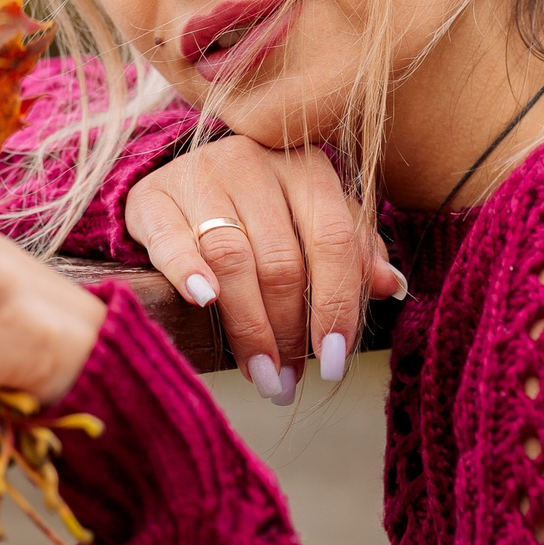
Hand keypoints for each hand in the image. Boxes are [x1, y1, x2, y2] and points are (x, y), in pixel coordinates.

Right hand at [124, 137, 405, 402]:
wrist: (185, 179)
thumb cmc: (262, 211)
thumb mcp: (312, 223)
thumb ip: (353, 252)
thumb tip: (389, 285)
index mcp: (306, 169)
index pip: (333, 240)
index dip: (336, 305)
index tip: (333, 361)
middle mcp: (255, 163)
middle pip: (281, 259)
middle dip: (288, 332)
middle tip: (286, 381)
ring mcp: (202, 175)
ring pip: (232, 258)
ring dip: (248, 327)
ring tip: (259, 373)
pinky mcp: (154, 195)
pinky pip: (172, 239)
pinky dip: (188, 272)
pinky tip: (204, 303)